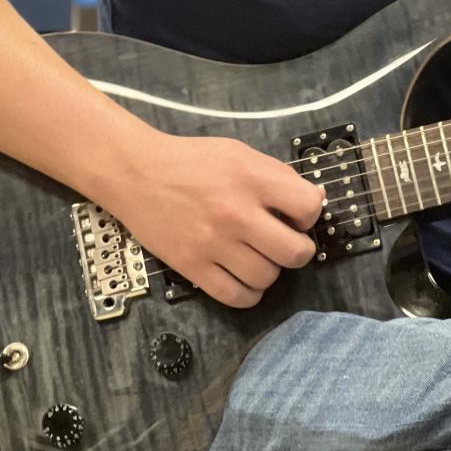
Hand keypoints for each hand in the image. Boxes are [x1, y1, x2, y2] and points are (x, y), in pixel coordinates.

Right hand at [107, 132, 322, 308]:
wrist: (137, 173)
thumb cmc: (191, 160)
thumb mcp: (239, 153)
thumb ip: (276, 174)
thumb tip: (313, 200)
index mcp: (252, 178)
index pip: (308, 207)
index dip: (310, 214)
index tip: (298, 215)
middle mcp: (236, 213)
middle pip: (294, 252)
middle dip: (299, 250)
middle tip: (287, 242)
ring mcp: (214, 244)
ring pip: (267, 277)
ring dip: (271, 270)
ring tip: (258, 255)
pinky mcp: (193, 268)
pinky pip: (237, 297)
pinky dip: (250, 293)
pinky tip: (245, 277)